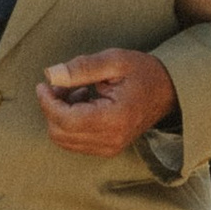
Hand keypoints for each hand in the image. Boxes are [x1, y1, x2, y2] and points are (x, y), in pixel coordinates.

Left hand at [37, 48, 182, 157]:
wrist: (167, 91)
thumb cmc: (142, 72)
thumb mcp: (114, 60)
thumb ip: (81, 68)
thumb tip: (51, 75)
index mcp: (114, 119)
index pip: (65, 120)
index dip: (47, 102)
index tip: (43, 84)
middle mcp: (111, 140)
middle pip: (60, 133)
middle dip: (52, 108)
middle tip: (62, 85)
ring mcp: (109, 148)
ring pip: (64, 140)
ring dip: (60, 116)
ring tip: (76, 92)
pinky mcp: (107, 148)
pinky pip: (74, 142)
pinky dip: (69, 123)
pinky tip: (83, 104)